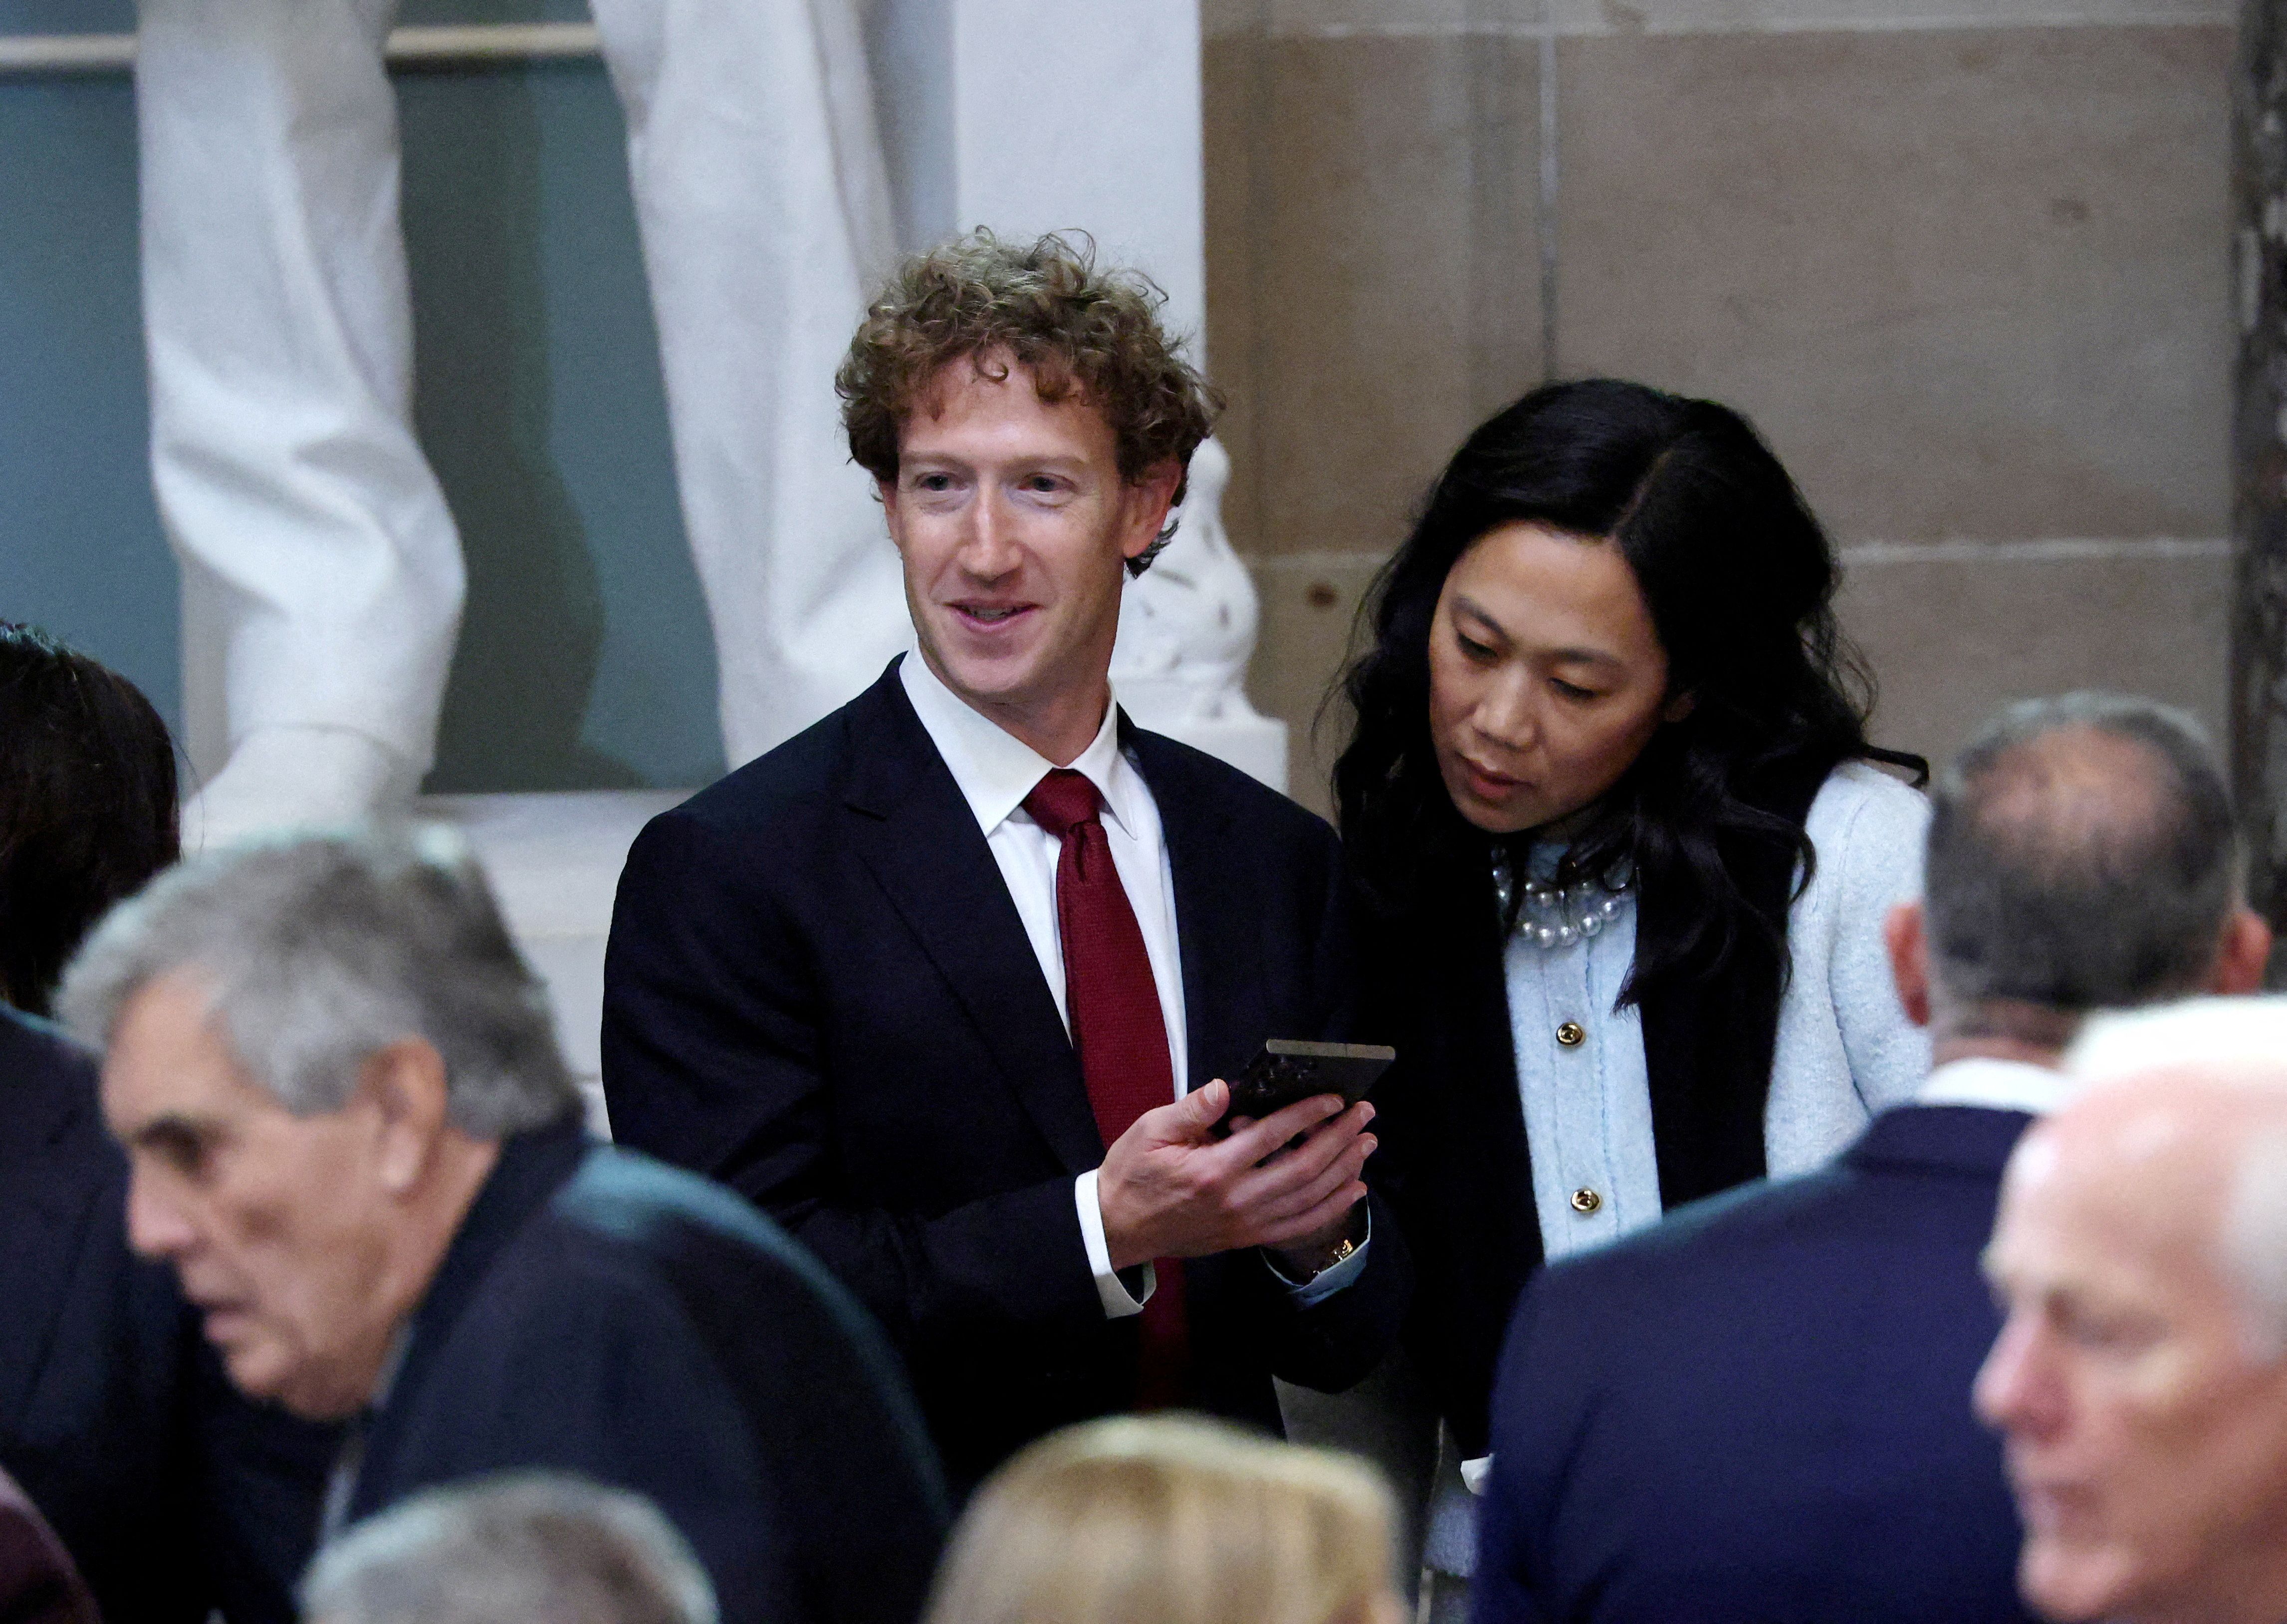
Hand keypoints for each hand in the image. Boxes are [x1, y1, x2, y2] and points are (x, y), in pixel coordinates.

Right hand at [1096, 1080, 1375, 1270]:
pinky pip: (1300, 1225)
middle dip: (1340, 1138)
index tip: (1333, 1098)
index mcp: (1213, 1169)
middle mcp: (1237, 1200)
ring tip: (1367, 1144)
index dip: (1308, 1114)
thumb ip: (1191, 1110)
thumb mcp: (1151, 1131)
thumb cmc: (1133, 1172)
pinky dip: (1331, 1208)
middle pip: (1303, 1168)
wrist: (1118, 1227)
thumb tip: (1224, 1089)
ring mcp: (1246, 1224)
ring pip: (1309, 1198)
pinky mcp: (1248, 1238)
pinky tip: (1353, 1190)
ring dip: (1344, 1169)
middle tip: (1365, 1114)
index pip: (1272, 1136)